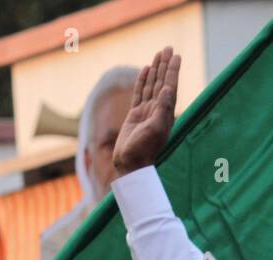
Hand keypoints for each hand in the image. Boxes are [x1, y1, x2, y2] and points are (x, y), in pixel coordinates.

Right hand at [113, 46, 180, 176]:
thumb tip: (167, 89)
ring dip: (155, 71)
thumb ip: (162, 109)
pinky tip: (144, 71)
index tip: (176, 56)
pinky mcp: (135, 115)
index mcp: (165, 111)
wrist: (130, 163)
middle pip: (162, 82)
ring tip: (158, 55)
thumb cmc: (143, 149)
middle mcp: (158, 109)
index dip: (172, 71)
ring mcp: (146, 111)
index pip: (170, 86)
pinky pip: (139, 94)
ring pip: (151, 86)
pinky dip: (142, 82)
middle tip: (167, 49)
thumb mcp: (155, 129)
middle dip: (165, 65)